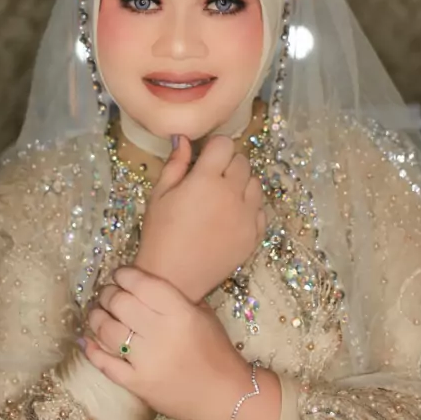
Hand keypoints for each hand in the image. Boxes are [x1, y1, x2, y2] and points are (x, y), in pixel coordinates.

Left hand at [84, 267, 250, 419]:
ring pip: (107, 331)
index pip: (142, 285)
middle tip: (107, 293)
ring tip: (96, 312)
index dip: (124, 275)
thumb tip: (142, 283)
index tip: (119, 274)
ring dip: (96, 317)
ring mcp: (146, 362)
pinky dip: (92, 350)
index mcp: (180, 313)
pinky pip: (106, 364)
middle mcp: (160, 334)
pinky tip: (86, 339)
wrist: (225, 395)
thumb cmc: (217, 350)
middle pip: (120, 304)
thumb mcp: (203, 313)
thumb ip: (175, 297)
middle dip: (108, 294)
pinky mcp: (137, 385)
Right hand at [135, 135, 265, 302]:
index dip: (214, 147)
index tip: (205, 157)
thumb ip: (175, 164)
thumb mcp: (159, 195)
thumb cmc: (160, 234)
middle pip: (242, 162)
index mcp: (206, 180)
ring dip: (242, 183)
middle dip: (227, 163)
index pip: (224, 145)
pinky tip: (231, 216)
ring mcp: (247, 216)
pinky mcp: (254, 236)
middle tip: (211, 178)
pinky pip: (260, 210)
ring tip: (223, 197)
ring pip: (255, 184)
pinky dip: (249, 208)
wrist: (173, 279)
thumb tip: (184, 140)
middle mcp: (232, 194)